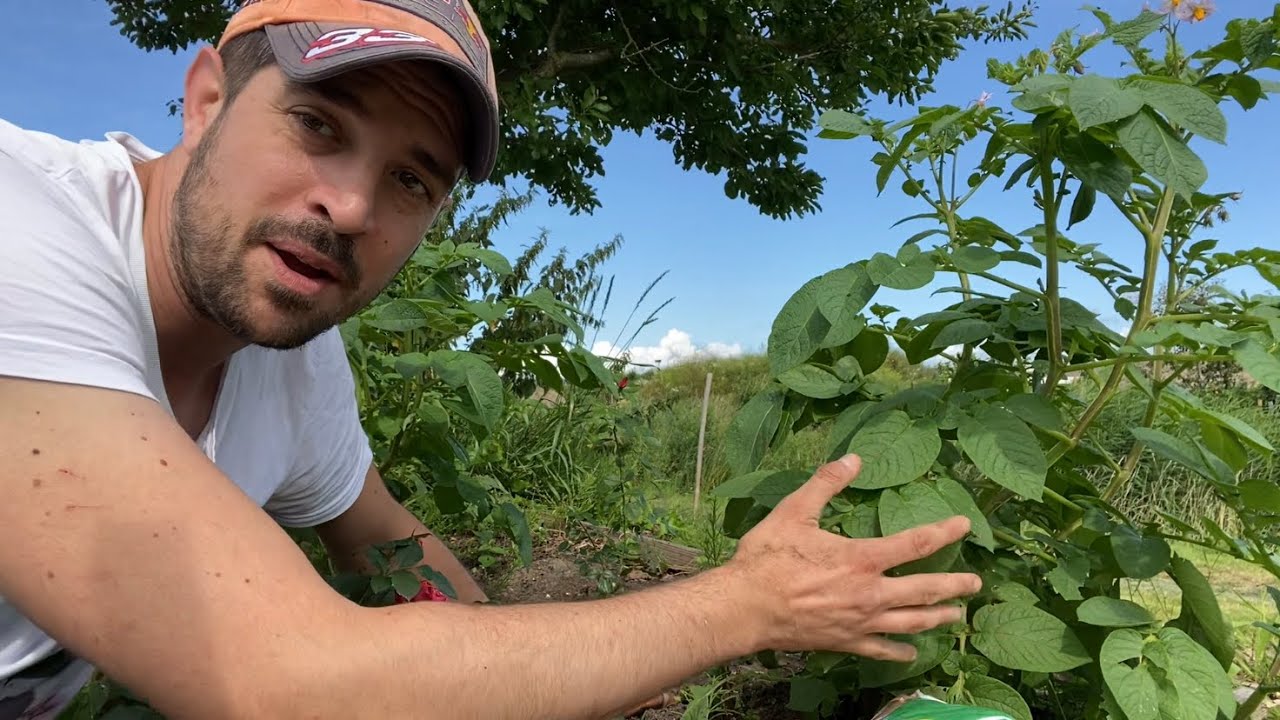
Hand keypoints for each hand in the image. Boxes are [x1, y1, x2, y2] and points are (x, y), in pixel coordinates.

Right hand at [726, 454, 980, 661]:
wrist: (745, 607)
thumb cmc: (768, 558)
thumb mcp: (795, 511)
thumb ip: (827, 483)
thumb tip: (853, 457)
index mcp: (861, 558)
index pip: (915, 544)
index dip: (943, 533)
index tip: (964, 525)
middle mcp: (870, 593)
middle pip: (926, 590)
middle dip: (955, 585)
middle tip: (976, 583)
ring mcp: (861, 621)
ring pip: (912, 622)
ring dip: (938, 617)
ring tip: (957, 615)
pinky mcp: (846, 642)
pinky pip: (882, 650)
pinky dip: (901, 652)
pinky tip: (912, 653)